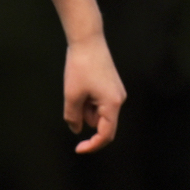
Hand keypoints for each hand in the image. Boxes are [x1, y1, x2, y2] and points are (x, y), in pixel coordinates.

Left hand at [63, 33, 125, 152]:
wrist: (88, 41)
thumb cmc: (80, 67)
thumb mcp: (72, 95)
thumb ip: (73, 116)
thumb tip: (77, 130)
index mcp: (112, 104)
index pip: (106, 134)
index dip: (93, 145)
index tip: (78, 149)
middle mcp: (118, 100)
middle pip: (101, 123)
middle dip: (84, 118)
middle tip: (72, 102)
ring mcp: (116, 93)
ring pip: (97, 112)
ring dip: (85, 107)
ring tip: (77, 87)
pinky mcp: (111, 86)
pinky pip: (98, 102)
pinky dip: (87, 100)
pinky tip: (80, 84)